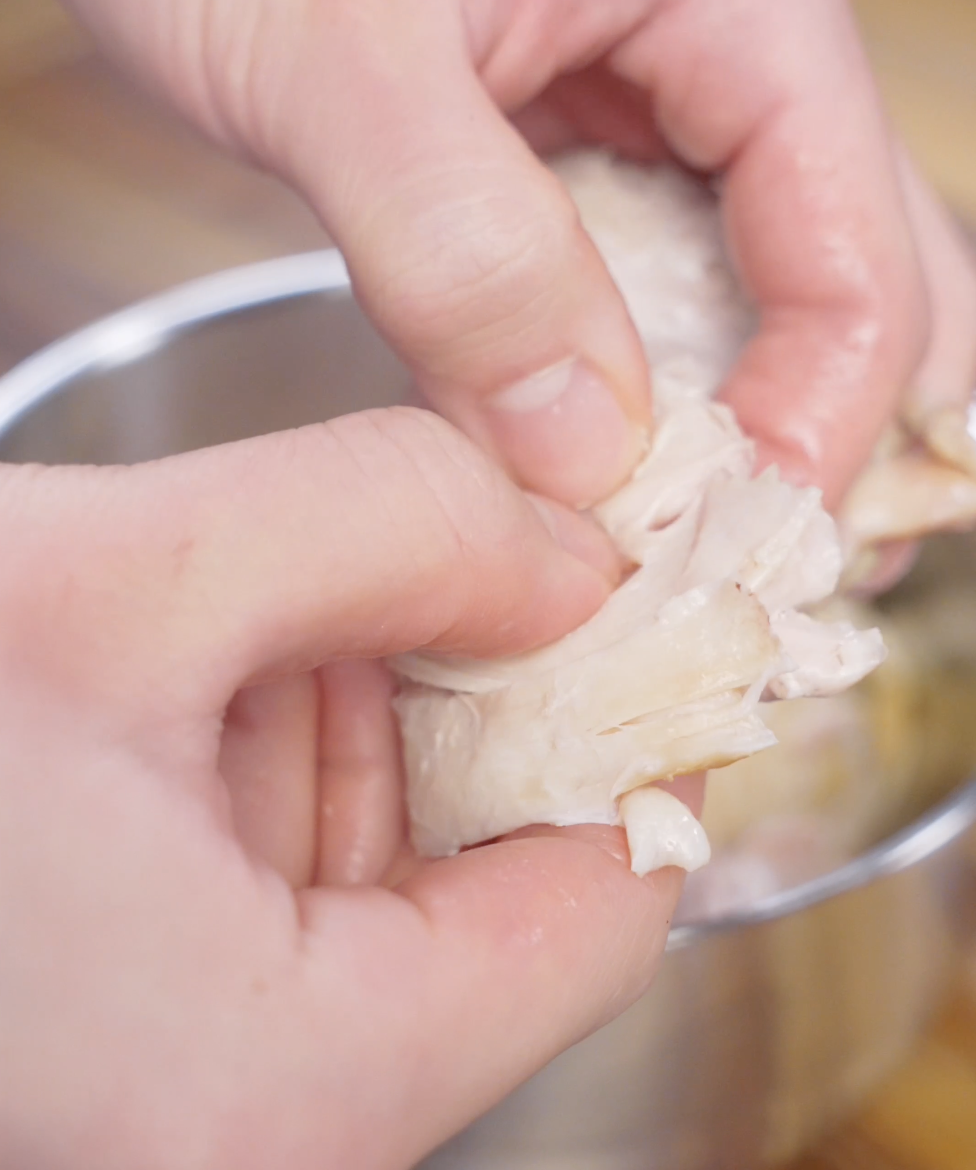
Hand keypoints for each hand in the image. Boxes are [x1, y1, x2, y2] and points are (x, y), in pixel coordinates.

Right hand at [0, 409, 694, 1169]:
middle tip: (477, 538)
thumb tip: (568, 543)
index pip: (603, 901)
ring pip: (405, 862)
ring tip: (317, 579)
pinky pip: (301, 860)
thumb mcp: (105, 584)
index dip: (641, 725)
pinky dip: (305, 735)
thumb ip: (381, 525)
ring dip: (390, 701)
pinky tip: (251, 640)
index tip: (635, 587)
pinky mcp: (162, 1003)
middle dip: (501, 693)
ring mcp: (212, 1072)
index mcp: (282, 1086)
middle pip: (506, 877)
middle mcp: (265, 1124)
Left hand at [67, 0, 975, 508]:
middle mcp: (719, 71)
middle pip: (849, 284)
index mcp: (735, 6)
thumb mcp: (334, 61)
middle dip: (814, 439)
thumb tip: (582, 452)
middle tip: (747, 572)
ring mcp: (650, 131)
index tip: (726, 548)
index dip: (818, 422)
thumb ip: (465, 250)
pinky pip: (648, 312)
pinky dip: (636, 410)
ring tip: (685, 556)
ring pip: (756, 312)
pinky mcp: (571, 184)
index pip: (855, 249)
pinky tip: (593, 484)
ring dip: (732, 442)